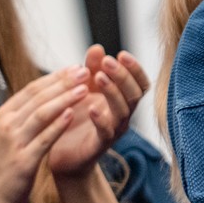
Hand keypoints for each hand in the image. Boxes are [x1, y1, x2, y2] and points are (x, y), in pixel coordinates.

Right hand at [0, 68, 87, 202]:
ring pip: (42, 113)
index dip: (54, 77)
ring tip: (84, 89)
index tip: (74, 68)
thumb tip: (43, 100)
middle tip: (84, 71)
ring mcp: (13, 142)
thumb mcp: (6, 137)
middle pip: (38, 96)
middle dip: (63, 82)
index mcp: (3, 116)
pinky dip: (58, 125)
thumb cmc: (1, 168)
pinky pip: (44, 138)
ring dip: (64, 99)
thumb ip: (22, 119)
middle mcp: (6, 124)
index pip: (31, 89)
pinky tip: (72, 115)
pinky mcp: (23, 160)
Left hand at [47, 47, 149, 177]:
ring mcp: (113, 130)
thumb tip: (97, 47)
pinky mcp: (99, 144)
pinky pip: (105, 131)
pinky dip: (100, 119)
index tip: (121, 54)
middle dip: (123, 76)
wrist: (63, 154)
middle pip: (135, 94)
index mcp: (121, 100)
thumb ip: (91, 69)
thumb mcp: (83, 89)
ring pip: (123, 110)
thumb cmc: (76, 119)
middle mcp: (123, 115)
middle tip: (108, 62)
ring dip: (112, 91)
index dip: (135, 69)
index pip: (140, 83)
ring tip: (98, 77)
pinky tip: (91, 108)